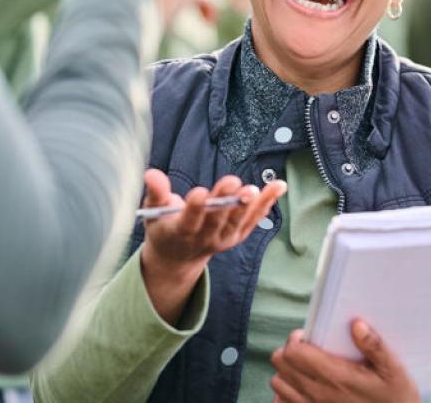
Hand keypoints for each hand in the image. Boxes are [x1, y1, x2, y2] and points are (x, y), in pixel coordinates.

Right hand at [139, 169, 285, 324]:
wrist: (178, 257)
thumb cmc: (164, 227)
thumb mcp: (153, 212)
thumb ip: (156, 193)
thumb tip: (151, 173)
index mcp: (180, 233)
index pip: (189, 221)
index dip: (195, 208)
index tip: (199, 193)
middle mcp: (204, 239)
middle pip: (216, 219)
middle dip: (225, 201)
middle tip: (233, 182)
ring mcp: (224, 239)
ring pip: (238, 221)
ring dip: (248, 205)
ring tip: (255, 189)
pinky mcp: (238, 236)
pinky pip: (254, 219)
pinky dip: (267, 203)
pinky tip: (279, 186)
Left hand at [270, 321, 420, 402]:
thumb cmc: (395, 397)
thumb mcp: (394, 369)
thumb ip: (375, 345)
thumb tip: (356, 324)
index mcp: (336, 376)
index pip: (293, 352)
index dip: (296, 339)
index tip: (310, 336)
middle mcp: (319, 394)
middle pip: (281, 364)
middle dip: (289, 351)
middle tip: (307, 348)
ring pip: (278, 383)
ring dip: (286, 371)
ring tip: (305, 367)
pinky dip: (286, 394)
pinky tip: (302, 388)